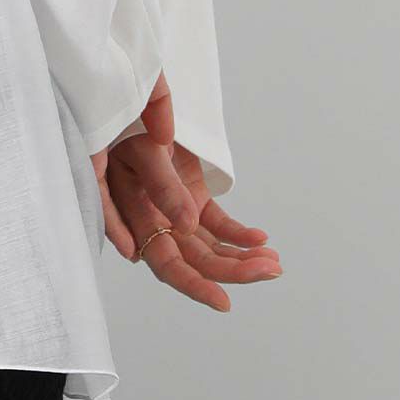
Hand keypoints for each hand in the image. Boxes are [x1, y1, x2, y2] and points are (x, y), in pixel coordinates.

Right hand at [90, 75, 280, 310]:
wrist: (132, 98)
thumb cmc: (126, 123)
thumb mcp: (142, 150)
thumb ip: (163, 186)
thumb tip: (187, 228)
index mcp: (135, 215)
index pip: (164, 261)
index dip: (192, 284)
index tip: (224, 301)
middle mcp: (154, 220)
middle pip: (193, 259)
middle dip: (231, 271)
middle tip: (268, 271)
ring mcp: (175, 211)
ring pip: (209, 247)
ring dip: (241, 256)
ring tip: (274, 262)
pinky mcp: (191, 198)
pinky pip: (217, 225)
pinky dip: (239, 234)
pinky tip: (261, 239)